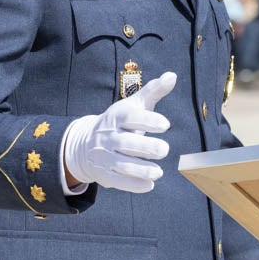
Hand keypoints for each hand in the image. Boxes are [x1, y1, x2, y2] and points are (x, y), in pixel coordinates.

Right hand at [62, 72, 175, 192]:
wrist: (86, 144)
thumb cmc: (120, 122)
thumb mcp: (134, 105)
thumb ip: (154, 91)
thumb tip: (172, 75)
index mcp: (117, 117)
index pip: (131, 117)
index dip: (148, 120)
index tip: (166, 124)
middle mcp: (109, 136)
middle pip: (126, 143)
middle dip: (146, 148)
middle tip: (165, 149)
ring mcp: (105, 156)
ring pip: (122, 164)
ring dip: (141, 169)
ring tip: (159, 172)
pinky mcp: (104, 174)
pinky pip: (118, 181)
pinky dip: (133, 185)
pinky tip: (149, 184)